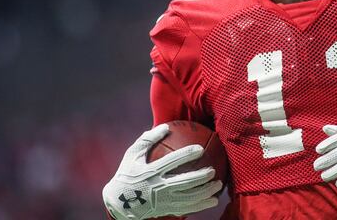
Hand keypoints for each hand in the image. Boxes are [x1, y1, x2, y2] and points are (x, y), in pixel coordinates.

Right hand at [102, 124, 223, 218]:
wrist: (118, 203)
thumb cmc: (127, 173)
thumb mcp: (132, 155)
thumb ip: (147, 140)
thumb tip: (165, 126)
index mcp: (151, 172)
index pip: (171, 162)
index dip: (186, 155)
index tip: (200, 148)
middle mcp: (158, 188)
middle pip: (184, 183)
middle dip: (201, 177)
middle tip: (213, 170)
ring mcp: (163, 201)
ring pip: (189, 198)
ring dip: (206, 192)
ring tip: (219, 185)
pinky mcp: (167, 210)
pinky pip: (188, 209)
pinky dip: (202, 205)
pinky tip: (214, 200)